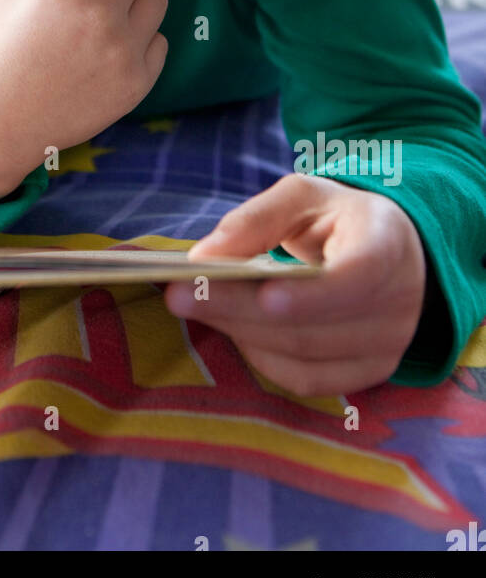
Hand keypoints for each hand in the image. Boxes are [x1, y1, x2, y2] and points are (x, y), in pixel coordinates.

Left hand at [164, 171, 428, 395]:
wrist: (389, 253)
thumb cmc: (337, 218)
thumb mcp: (302, 197)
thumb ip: (255, 220)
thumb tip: (203, 258)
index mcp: (387, 243)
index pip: (360, 275)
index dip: (313, 294)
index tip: (262, 293)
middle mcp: (398, 302)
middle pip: (314, 324)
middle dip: (240, 309)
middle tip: (179, 293)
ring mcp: (388, 346)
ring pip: (304, 356)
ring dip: (240, 332)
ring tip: (192, 305)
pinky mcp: (368, 374)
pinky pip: (306, 380)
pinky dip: (262, 358)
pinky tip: (233, 329)